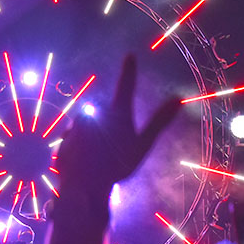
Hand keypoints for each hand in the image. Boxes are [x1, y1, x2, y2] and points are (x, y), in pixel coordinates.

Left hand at [55, 54, 179, 199]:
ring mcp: (76, 126)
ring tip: (98, 159)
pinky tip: (84, 163)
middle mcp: (94, 113)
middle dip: (108, 128)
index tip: (130, 56)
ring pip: (88, 126)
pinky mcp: (64, 139)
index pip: (126, 86)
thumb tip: (178, 98)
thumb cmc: (117, 166)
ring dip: (93, 138)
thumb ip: (160, 121)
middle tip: (112, 151)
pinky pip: (75, 140)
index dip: (129, 71)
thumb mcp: (142, 145)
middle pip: (105, 115)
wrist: (84, 187)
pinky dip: (79, 149)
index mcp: (116, 113)